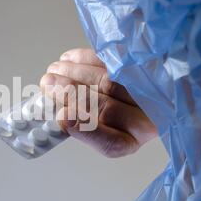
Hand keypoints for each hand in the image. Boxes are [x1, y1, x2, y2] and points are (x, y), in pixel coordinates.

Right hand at [40, 48, 156, 157]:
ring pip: (109, 82)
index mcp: (130, 140)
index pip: (112, 143)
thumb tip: (58, 114)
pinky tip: (69, 58)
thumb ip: (82, 125)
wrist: (153, 91)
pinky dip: (88, 58)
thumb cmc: (117, 113)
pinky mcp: (148, 66)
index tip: (62, 118)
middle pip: (107, 108)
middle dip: (71, 93)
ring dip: (76, 73)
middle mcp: (146, 119)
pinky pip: (116, 60)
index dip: (86, 131)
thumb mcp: (100, 126)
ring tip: (53, 70)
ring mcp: (150, 91)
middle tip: (47, 84)